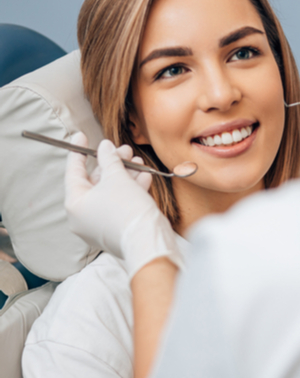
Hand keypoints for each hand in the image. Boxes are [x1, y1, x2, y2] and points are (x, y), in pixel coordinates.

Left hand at [64, 133, 183, 277]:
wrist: (147, 241)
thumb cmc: (127, 209)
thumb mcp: (117, 177)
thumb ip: (109, 159)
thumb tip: (105, 147)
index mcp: (75, 204)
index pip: (73, 172)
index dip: (79, 152)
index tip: (81, 136)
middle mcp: (82, 217)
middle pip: (95, 182)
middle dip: (112, 163)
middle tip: (123, 150)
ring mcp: (98, 225)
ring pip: (110, 193)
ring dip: (124, 175)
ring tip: (137, 161)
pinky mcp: (114, 230)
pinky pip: (119, 205)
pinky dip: (130, 191)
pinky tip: (144, 177)